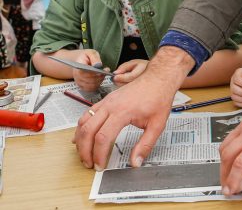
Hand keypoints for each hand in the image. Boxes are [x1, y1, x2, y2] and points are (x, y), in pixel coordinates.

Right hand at [72, 49, 107, 91]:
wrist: (80, 61)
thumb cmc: (87, 56)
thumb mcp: (91, 53)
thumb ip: (95, 58)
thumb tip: (98, 65)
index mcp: (79, 67)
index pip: (86, 73)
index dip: (96, 73)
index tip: (104, 70)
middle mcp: (77, 76)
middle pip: (90, 80)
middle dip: (100, 77)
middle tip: (106, 71)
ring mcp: (79, 82)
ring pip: (91, 86)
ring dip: (99, 81)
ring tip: (103, 74)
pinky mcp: (81, 86)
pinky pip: (90, 89)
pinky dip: (96, 85)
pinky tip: (99, 79)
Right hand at [73, 46, 193, 170]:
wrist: (158, 78)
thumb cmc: (158, 97)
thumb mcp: (157, 124)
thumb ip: (145, 145)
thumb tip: (135, 163)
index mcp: (122, 112)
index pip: (102, 138)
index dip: (99, 155)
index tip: (100, 166)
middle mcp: (110, 105)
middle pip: (88, 131)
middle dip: (85, 151)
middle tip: (89, 164)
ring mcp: (107, 101)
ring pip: (84, 121)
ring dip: (80, 139)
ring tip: (85, 154)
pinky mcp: (106, 99)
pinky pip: (88, 113)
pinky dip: (82, 127)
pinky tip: (82, 136)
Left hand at [220, 81, 241, 194]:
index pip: (231, 139)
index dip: (228, 157)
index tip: (229, 169)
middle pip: (226, 148)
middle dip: (224, 168)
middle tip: (227, 182)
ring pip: (229, 156)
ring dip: (226, 175)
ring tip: (229, 189)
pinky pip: (241, 163)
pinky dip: (234, 178)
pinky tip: (235, 187)